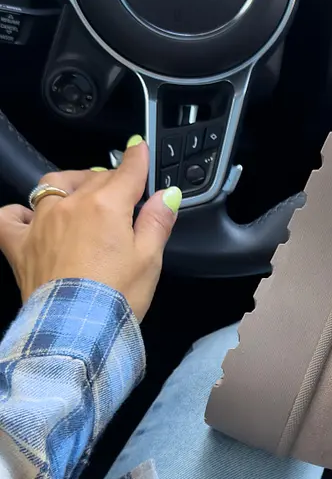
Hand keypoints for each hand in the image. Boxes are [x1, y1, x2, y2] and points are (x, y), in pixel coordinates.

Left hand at [0, 138, 181, 321]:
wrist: (75, 330)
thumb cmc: (115, 298)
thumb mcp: (150, 259)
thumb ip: (158, 222)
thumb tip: (167, 196)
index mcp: (107, 206)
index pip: (128, 172)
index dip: (138, 158)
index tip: (141, 148)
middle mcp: (71, 206)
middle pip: (94, 178)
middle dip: (110, 179)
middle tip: (124, 193)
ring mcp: (41, 223)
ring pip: (54, 186)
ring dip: (71, 184)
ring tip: (81, 194)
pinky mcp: (21, 245)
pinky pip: (10, 217)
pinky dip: (20, 214)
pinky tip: (30, 218)